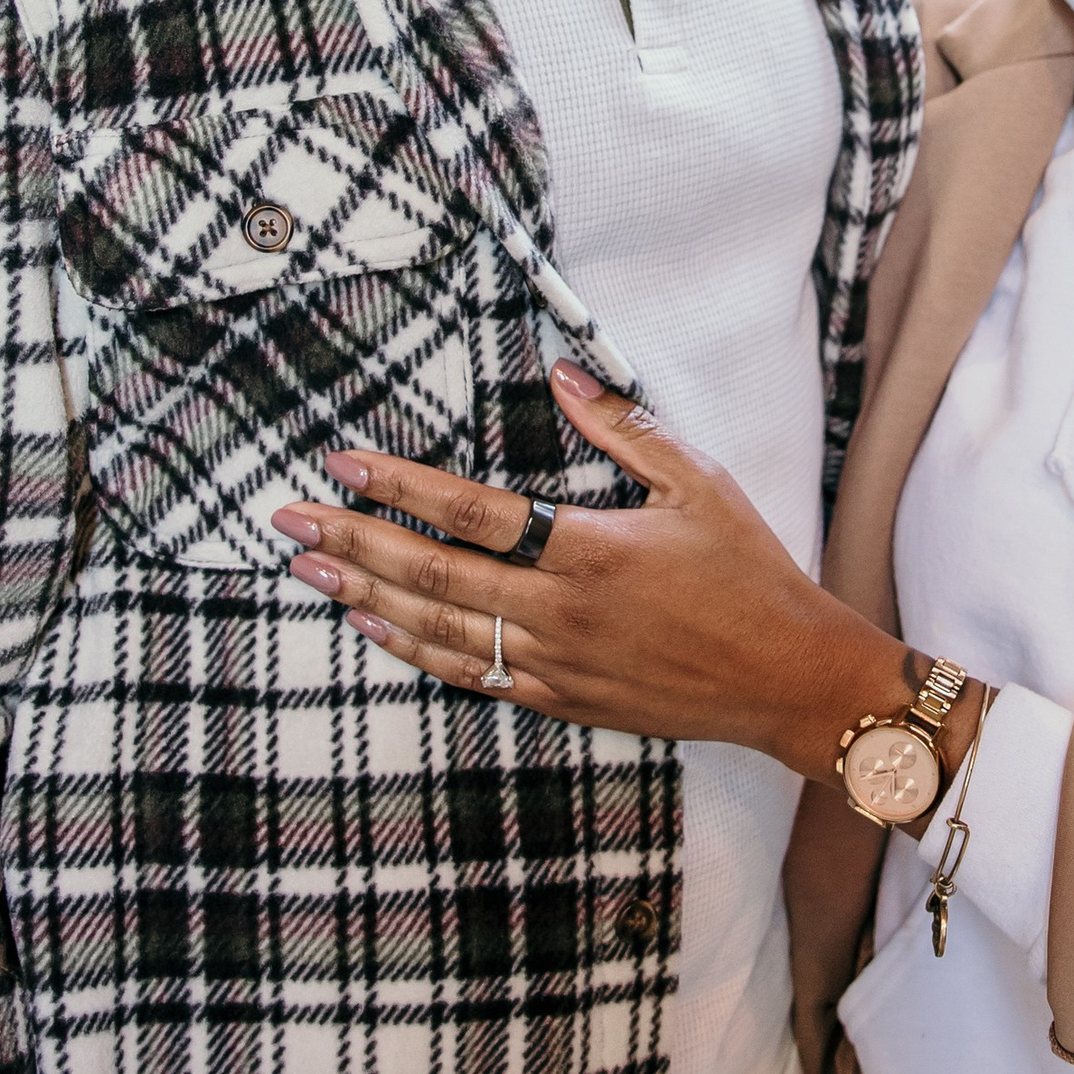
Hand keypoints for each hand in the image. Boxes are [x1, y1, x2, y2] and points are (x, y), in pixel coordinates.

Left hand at [270, 360, 905, 781]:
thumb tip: (562, 374)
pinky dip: (412, 650)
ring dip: (365, 595)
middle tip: (288, 518)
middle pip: (431, 572)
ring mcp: (554, 664)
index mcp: (587, 550)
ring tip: (309, 569)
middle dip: (351, 541)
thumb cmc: (749, 575)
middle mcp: (558, 611)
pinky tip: (374, 626)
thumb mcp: (698, 485)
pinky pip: (469, 675)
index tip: (343, 459)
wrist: (786, 678)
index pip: (468, 512)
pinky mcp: (561, 700)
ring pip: (436, 628)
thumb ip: (624, 428)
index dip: (397, 484)